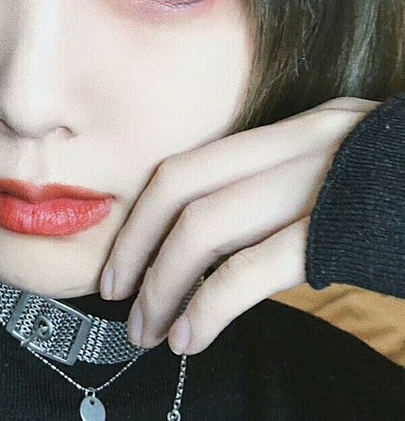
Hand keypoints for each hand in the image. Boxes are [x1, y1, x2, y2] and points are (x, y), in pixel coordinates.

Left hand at [99, 96, 380, 354]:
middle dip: (138, 247)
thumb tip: (223, 246)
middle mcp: (302, 142)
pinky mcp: (344, 229)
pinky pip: (253, 267)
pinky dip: (209, 305)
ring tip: (149, 328)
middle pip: (181, 189)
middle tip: (119, 296)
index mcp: (296, 129)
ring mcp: (323, 181)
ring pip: (205, 228)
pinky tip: (192, 336)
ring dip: (164, 284)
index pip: (188, 165)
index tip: (123, 258)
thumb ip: (288, 196)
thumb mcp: (346, 176)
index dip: (142, 215)